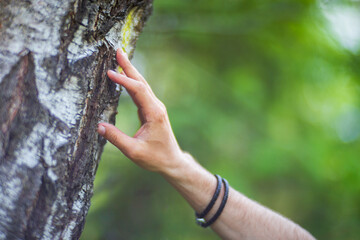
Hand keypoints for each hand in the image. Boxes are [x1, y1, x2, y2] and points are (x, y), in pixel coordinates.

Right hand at [98, 49, 184, 172]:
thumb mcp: (134, 151)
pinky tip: (126, 77)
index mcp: (154, 114)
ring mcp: (155, 107)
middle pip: (141, 82)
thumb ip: (116, 138)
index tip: (110, 72)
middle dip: (129, 66)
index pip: (138, 91)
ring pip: (142, 85)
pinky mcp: (152, 110)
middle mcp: (156, 107)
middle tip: (118, 51)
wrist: (172, 161)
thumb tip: (98, 126)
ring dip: (131, 72)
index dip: (124, 80)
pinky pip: (141, 92)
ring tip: (120, 58)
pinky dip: (132, 82)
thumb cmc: (155, 158)